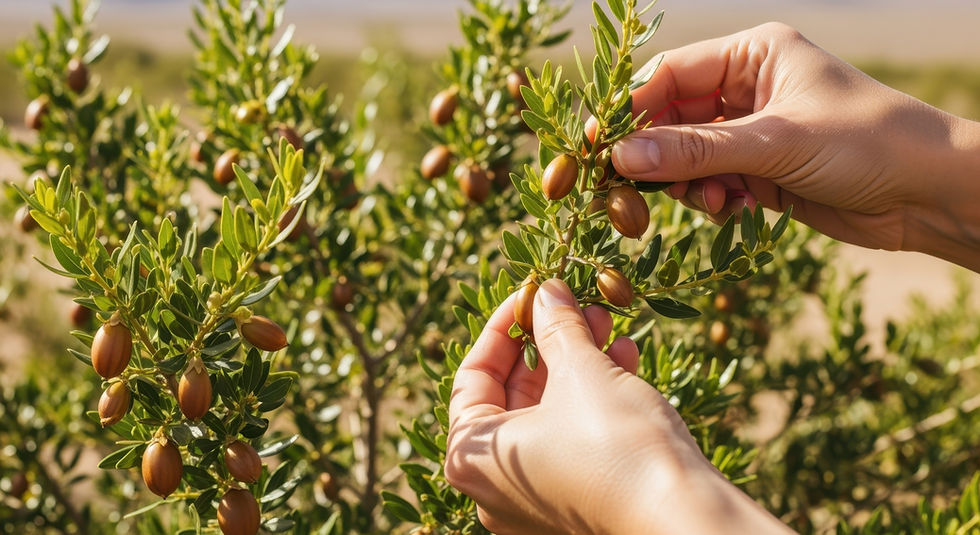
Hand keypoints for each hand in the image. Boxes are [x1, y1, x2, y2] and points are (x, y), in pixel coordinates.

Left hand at [445, 278, 792, 534]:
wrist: (681, 515)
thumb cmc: (615, 445)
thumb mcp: (580, 371)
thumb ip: (555, 325)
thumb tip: (547, 292)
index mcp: (472, 457)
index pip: (472, 375)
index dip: (504, 325)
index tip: (533, 293)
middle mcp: (494, 486)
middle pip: (513, 394)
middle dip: (549, 341)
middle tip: (574, 303)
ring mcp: (535, 499)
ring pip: (549, 413)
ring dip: (577, 361)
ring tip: (605, 320)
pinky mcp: (575, 502)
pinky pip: (572, 438)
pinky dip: (593, 397)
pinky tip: (624, 356)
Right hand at [610, 23, 979, 270]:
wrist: (929, 194)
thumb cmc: (865, 144)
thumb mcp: (776, 142)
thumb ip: (696, 150)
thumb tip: (622, 157)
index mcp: (754, 54)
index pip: (669, 75)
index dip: (632, 110)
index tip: (600, 146)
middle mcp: (748, 88)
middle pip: (672, 119)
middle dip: (660, 156)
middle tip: (639, 190)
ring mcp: (753, 131)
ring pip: (687, 157)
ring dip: (690, 184)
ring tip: (719, 201)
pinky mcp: (761, 171)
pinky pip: (711, 183)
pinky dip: (714, 199)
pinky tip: (739, 210)